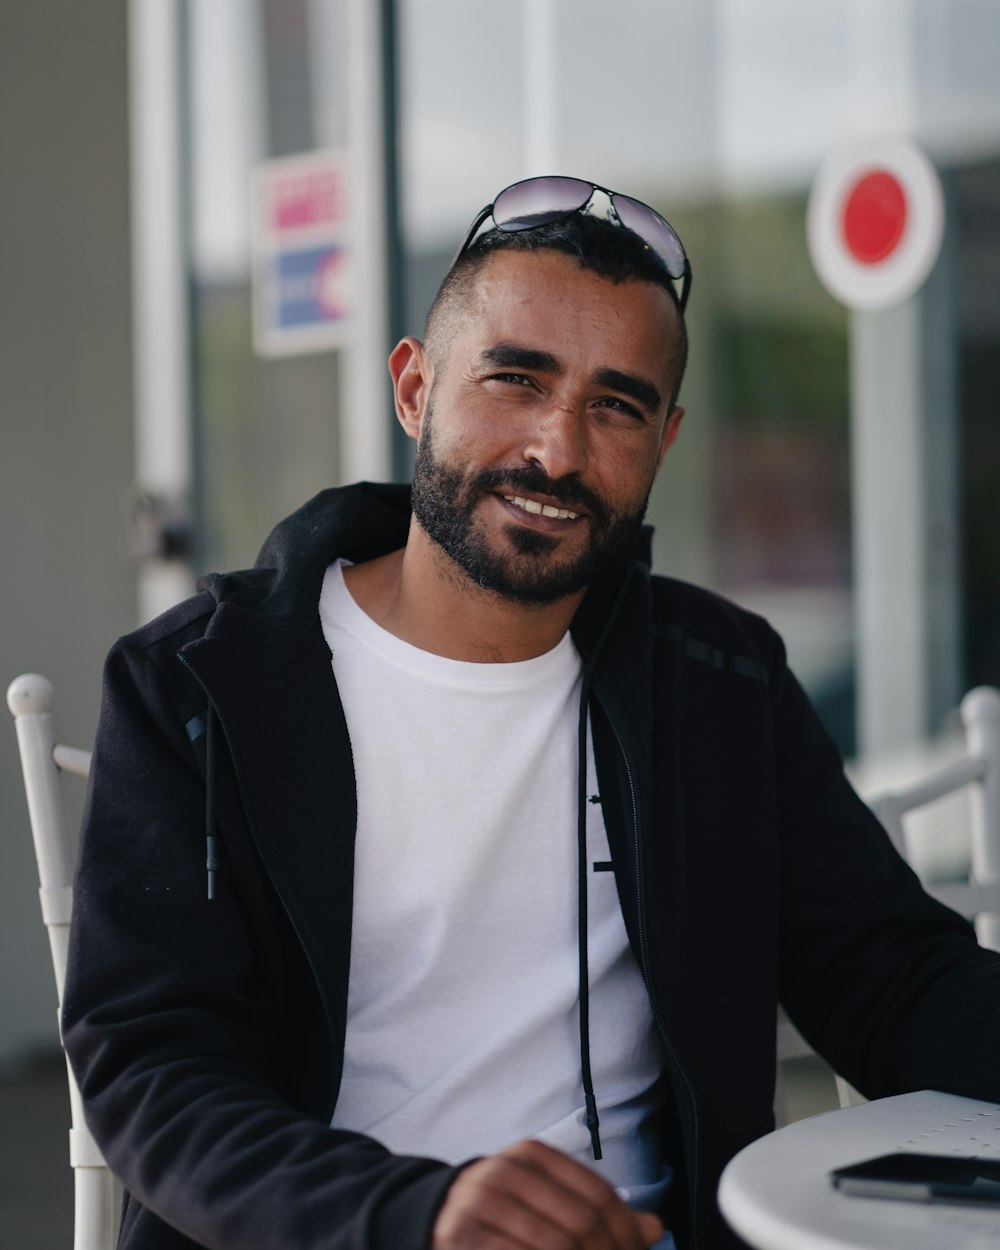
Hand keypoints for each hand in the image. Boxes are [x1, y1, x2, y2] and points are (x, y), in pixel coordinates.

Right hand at [433, 1138, 663, 1249]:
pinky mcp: (463, 1236)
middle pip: (581, 1223)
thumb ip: (598, 1211)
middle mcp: (506, 1171)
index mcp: (533, 1155)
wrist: (436, 1214)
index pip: (599, 1196)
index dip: (625, 1234)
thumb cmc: (504, 1210)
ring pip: (554, 1246)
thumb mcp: (548, 1198)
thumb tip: (654, 1228)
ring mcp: (481, 1202)